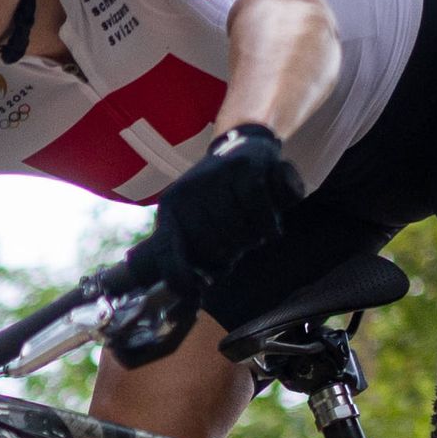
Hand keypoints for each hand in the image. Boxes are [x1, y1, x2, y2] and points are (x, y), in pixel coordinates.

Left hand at [151, 123, 298, 288]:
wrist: (245, 145)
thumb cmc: (223, 195)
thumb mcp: (198, 219)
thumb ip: (192, 253)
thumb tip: (192, 292)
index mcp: (170, 209)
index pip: (166, 254)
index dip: (181, 278)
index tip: (199, 291)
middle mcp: (186, 193)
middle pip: (211, 248)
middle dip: (229, 255)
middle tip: (239, 246)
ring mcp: (215, 178)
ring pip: (236, 231)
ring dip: (251, 239)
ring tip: (253, 230)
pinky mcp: (245, 168)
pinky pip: (258, 213)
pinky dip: (268, 226)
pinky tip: (270, 228)